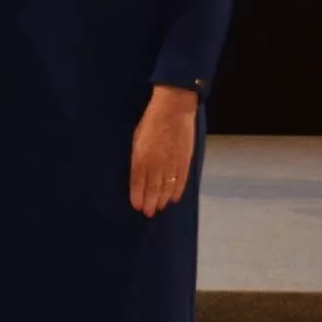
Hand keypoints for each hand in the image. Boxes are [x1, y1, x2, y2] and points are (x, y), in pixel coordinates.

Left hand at [130, 85, 198, 217]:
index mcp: (141, 155)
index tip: (136, 206)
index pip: (137, 181)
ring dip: (162, 199)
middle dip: (149, 202)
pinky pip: (181, 180)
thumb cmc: (151, 121)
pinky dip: (177, 190)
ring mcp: (172, 162)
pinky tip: (174, 198)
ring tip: (159, 208)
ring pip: (166, 186)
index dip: (137, 195)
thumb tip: (138, 172)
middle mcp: (156, 161)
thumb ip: (137, 157)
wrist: (173, 108)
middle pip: (152, 187)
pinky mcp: (185, 159)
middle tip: (148, 213)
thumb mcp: (137, 138)